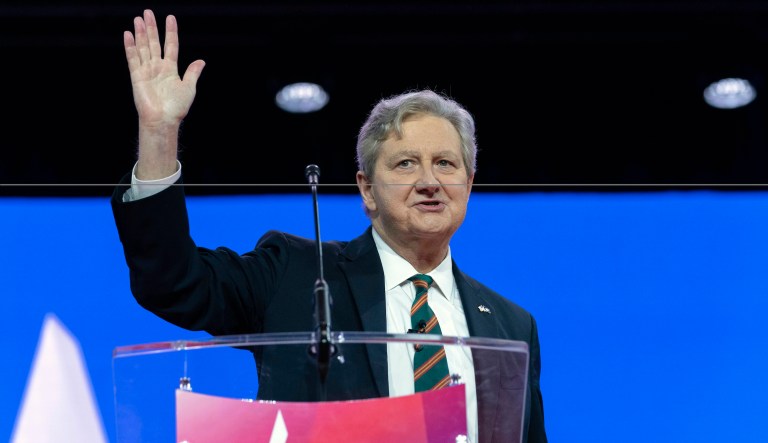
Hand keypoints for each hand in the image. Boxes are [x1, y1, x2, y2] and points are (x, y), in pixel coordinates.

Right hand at [124, 9, 204, 126]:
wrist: (163, 119)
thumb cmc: (176, 107)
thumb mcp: (189, 87)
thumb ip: (192, 72)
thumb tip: (201, 61)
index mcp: (171, 69)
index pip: (171, 45)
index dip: (170, 32)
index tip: (170, 17)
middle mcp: (157, 67)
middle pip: (153, 43)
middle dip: (151, 28)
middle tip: (147, 12)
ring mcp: (146, 70)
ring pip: (143, 47)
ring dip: (140, 33)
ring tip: (138, 18)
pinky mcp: (136, 76)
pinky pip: (132, 58)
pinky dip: (130, 46)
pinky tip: (128, 34)